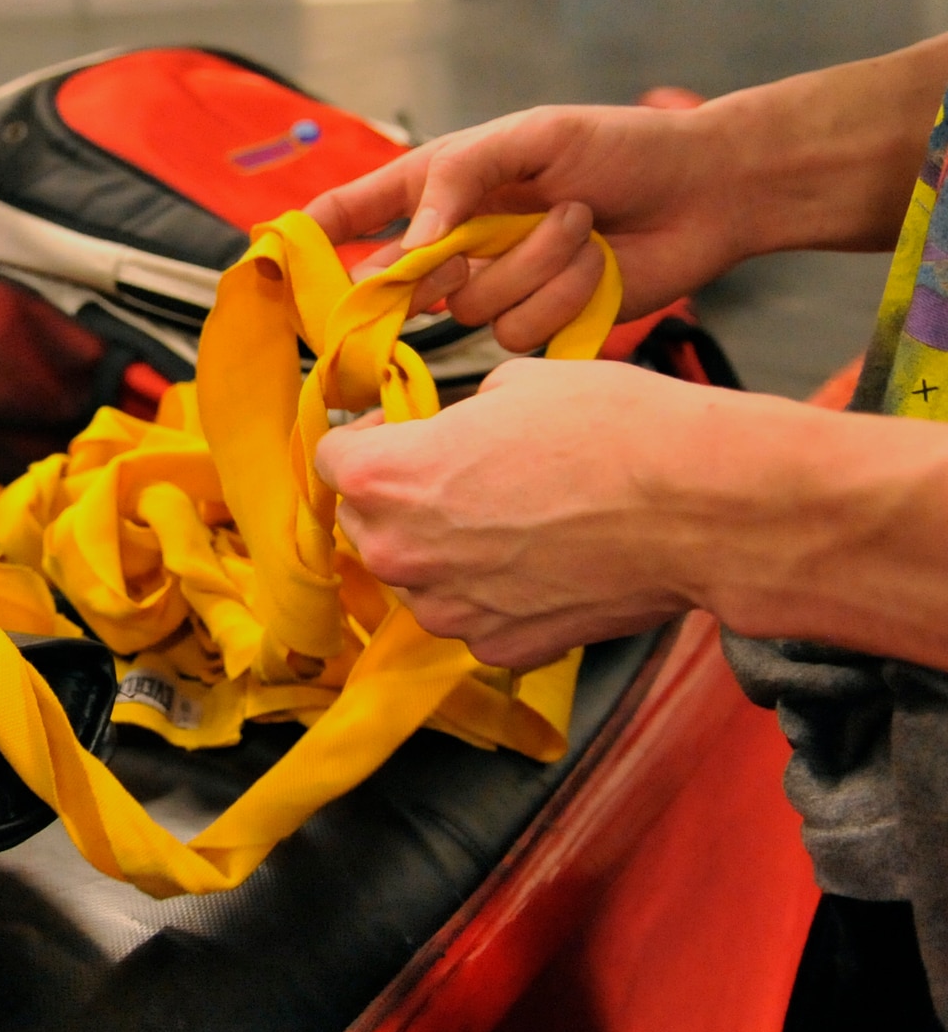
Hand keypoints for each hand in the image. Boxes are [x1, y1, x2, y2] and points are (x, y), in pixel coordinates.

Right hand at [307, 105, 746, 351]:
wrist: (704, 192)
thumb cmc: (619, 147)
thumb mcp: (530, 138)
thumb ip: (458, 183)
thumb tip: (409, 247)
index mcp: (439, 185)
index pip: (353, 214)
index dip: (311, 239)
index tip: (275, 258)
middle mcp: (456, 241)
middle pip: (395, 283)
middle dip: (425, 274)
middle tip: (472, 244)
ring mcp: (494, 285)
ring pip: (466, 310)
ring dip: (531, 264)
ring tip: (579, 224)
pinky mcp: (537, 321)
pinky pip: (518, 330)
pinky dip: (563, 294)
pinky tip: (598, 263)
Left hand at [313, 358, 714, 666]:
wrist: (699, 505)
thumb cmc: (612, 430)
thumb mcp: (515, 385)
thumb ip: (455, 420)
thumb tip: (450, 434)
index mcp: (386, 479)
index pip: (332, 458)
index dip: (369, 436)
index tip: (403, 429)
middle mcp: (400, 553)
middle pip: (367, 523)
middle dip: (401, 497)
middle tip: (462, 473)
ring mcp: (448, 609)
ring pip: (419, 575)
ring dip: (445, 549)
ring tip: (514, 517)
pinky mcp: (499, 645)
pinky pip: (473, 612)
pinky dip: (494, 591)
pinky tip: (543, 559)